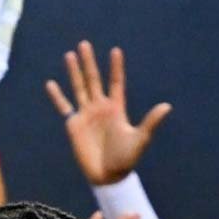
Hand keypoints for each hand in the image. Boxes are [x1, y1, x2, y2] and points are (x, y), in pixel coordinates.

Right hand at [45, 42, 171, 184]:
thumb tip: (167, 106)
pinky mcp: (73, 125)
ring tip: (69, 55)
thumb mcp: (140, 139)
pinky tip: (51, 84)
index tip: (115, 51)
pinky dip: (57, 96)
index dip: (115, 68)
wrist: (107, 175)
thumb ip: (150, 122)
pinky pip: (63, 107)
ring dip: (74, 72)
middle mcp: (99, 108)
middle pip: (93, 79)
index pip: (115, 83)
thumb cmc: (125, 159)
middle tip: (84, 44)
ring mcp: (85, 115)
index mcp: (116, 108)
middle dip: (89, 62)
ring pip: (78, 88)